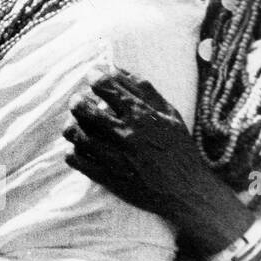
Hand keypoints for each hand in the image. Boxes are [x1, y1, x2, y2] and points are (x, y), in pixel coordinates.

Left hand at [64, 69, 254, 249]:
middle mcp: (124, 134)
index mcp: (141, 116)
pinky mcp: (106, 177)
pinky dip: (74, 150)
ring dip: (73, 124)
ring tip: (80, 125)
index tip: (93, 75)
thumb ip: (144, 89)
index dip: (93, 75)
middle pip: (81, 107)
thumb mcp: (169, 114)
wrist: (187, 192)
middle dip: (77, 99)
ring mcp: (113, 157)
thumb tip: (116, 67)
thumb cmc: (179, 149)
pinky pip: (74, 158)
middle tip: (81, 101)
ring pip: (73, 132)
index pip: (104, 85)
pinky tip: (83, 147)